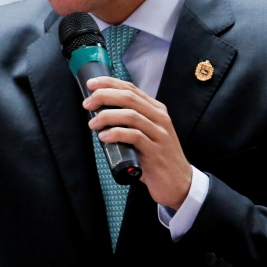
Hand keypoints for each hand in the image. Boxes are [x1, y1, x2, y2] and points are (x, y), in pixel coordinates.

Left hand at [84, 77, 192, 208]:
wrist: (179, 183)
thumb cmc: (157, 157)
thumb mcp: (146, 133)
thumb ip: (130, 122)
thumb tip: (100, 114)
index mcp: (156, 110)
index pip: (131, 88)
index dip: (109, 83)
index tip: (91, 84)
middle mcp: (159, 118)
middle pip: (129, 97)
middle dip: (104, 96)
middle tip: (87, 103)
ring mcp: (159, 133)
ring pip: (131, 115)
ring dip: (107, 116)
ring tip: (92, 124)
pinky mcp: (155, 150)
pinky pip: (134, 136)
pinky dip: (116, 134)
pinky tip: (104, 137)